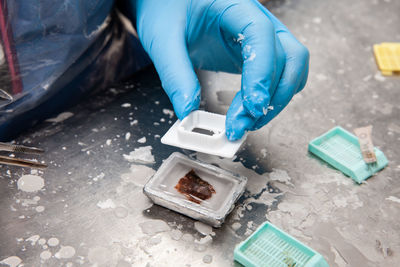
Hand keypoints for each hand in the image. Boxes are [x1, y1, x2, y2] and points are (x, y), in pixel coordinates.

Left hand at [135, 0, 308, 139]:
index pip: (261, 35)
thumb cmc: (166, 10)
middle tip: (241, 125)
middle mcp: (256, 19)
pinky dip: (275, 96)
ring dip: (276, 100)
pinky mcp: (258, 53)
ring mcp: (261, 37)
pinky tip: (252, 111)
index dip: (262, 72)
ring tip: (246, 123)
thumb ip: (176, 75)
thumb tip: (187, 111)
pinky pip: (282, 73)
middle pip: (286, 56)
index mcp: (234, 5)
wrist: (168, 4)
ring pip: (292, 67)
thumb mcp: (162, 39)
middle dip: (269, 96)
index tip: (252, 106)